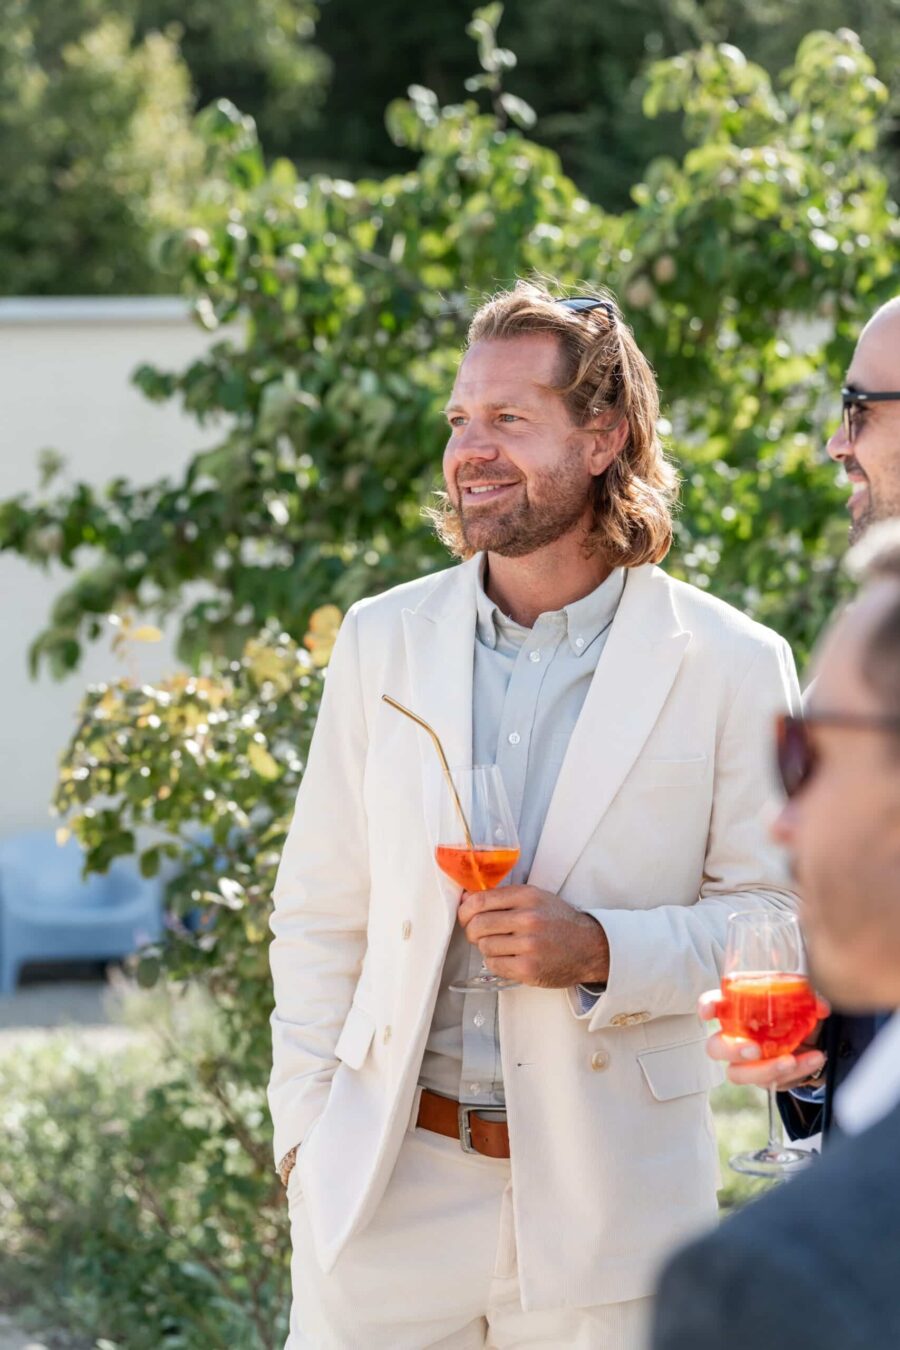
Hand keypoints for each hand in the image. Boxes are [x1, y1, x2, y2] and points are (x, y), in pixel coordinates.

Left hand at [457, 884, 608, 987]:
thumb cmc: (559, 921)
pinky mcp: (528, 968)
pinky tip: (508, 958)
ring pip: (484, 946)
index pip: (480, 900)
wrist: (589, 947)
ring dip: (486, 947)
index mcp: (527, 897)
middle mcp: (528, 919)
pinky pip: (494, 965)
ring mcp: (529, 945)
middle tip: (478, 933)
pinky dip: (495, 962)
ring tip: (501, 945)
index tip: (465, 915)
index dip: (465, 910)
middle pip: (477, 925)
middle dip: (471, 931)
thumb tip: (466, 898)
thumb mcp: (535, 898)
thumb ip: (503, 897)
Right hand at [698, 989, 830, 1089]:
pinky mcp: (764, 1078)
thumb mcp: (804, 1000)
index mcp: (737, 1010)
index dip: (706, 1007)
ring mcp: (747, 1062)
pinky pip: (773, 1081)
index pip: (713, 1005)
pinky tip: (813, 1058)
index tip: (708, 1012)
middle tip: (755, 1049)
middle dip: (732, 1050)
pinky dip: (796, 1071)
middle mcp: (735, 1037)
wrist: (814, 1040)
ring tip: (791, 1060)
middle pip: (716, 1048)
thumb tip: (820, 1005)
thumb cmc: (795, 1012)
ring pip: (738, 1074)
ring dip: (765, 1069)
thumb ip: (811, 997)